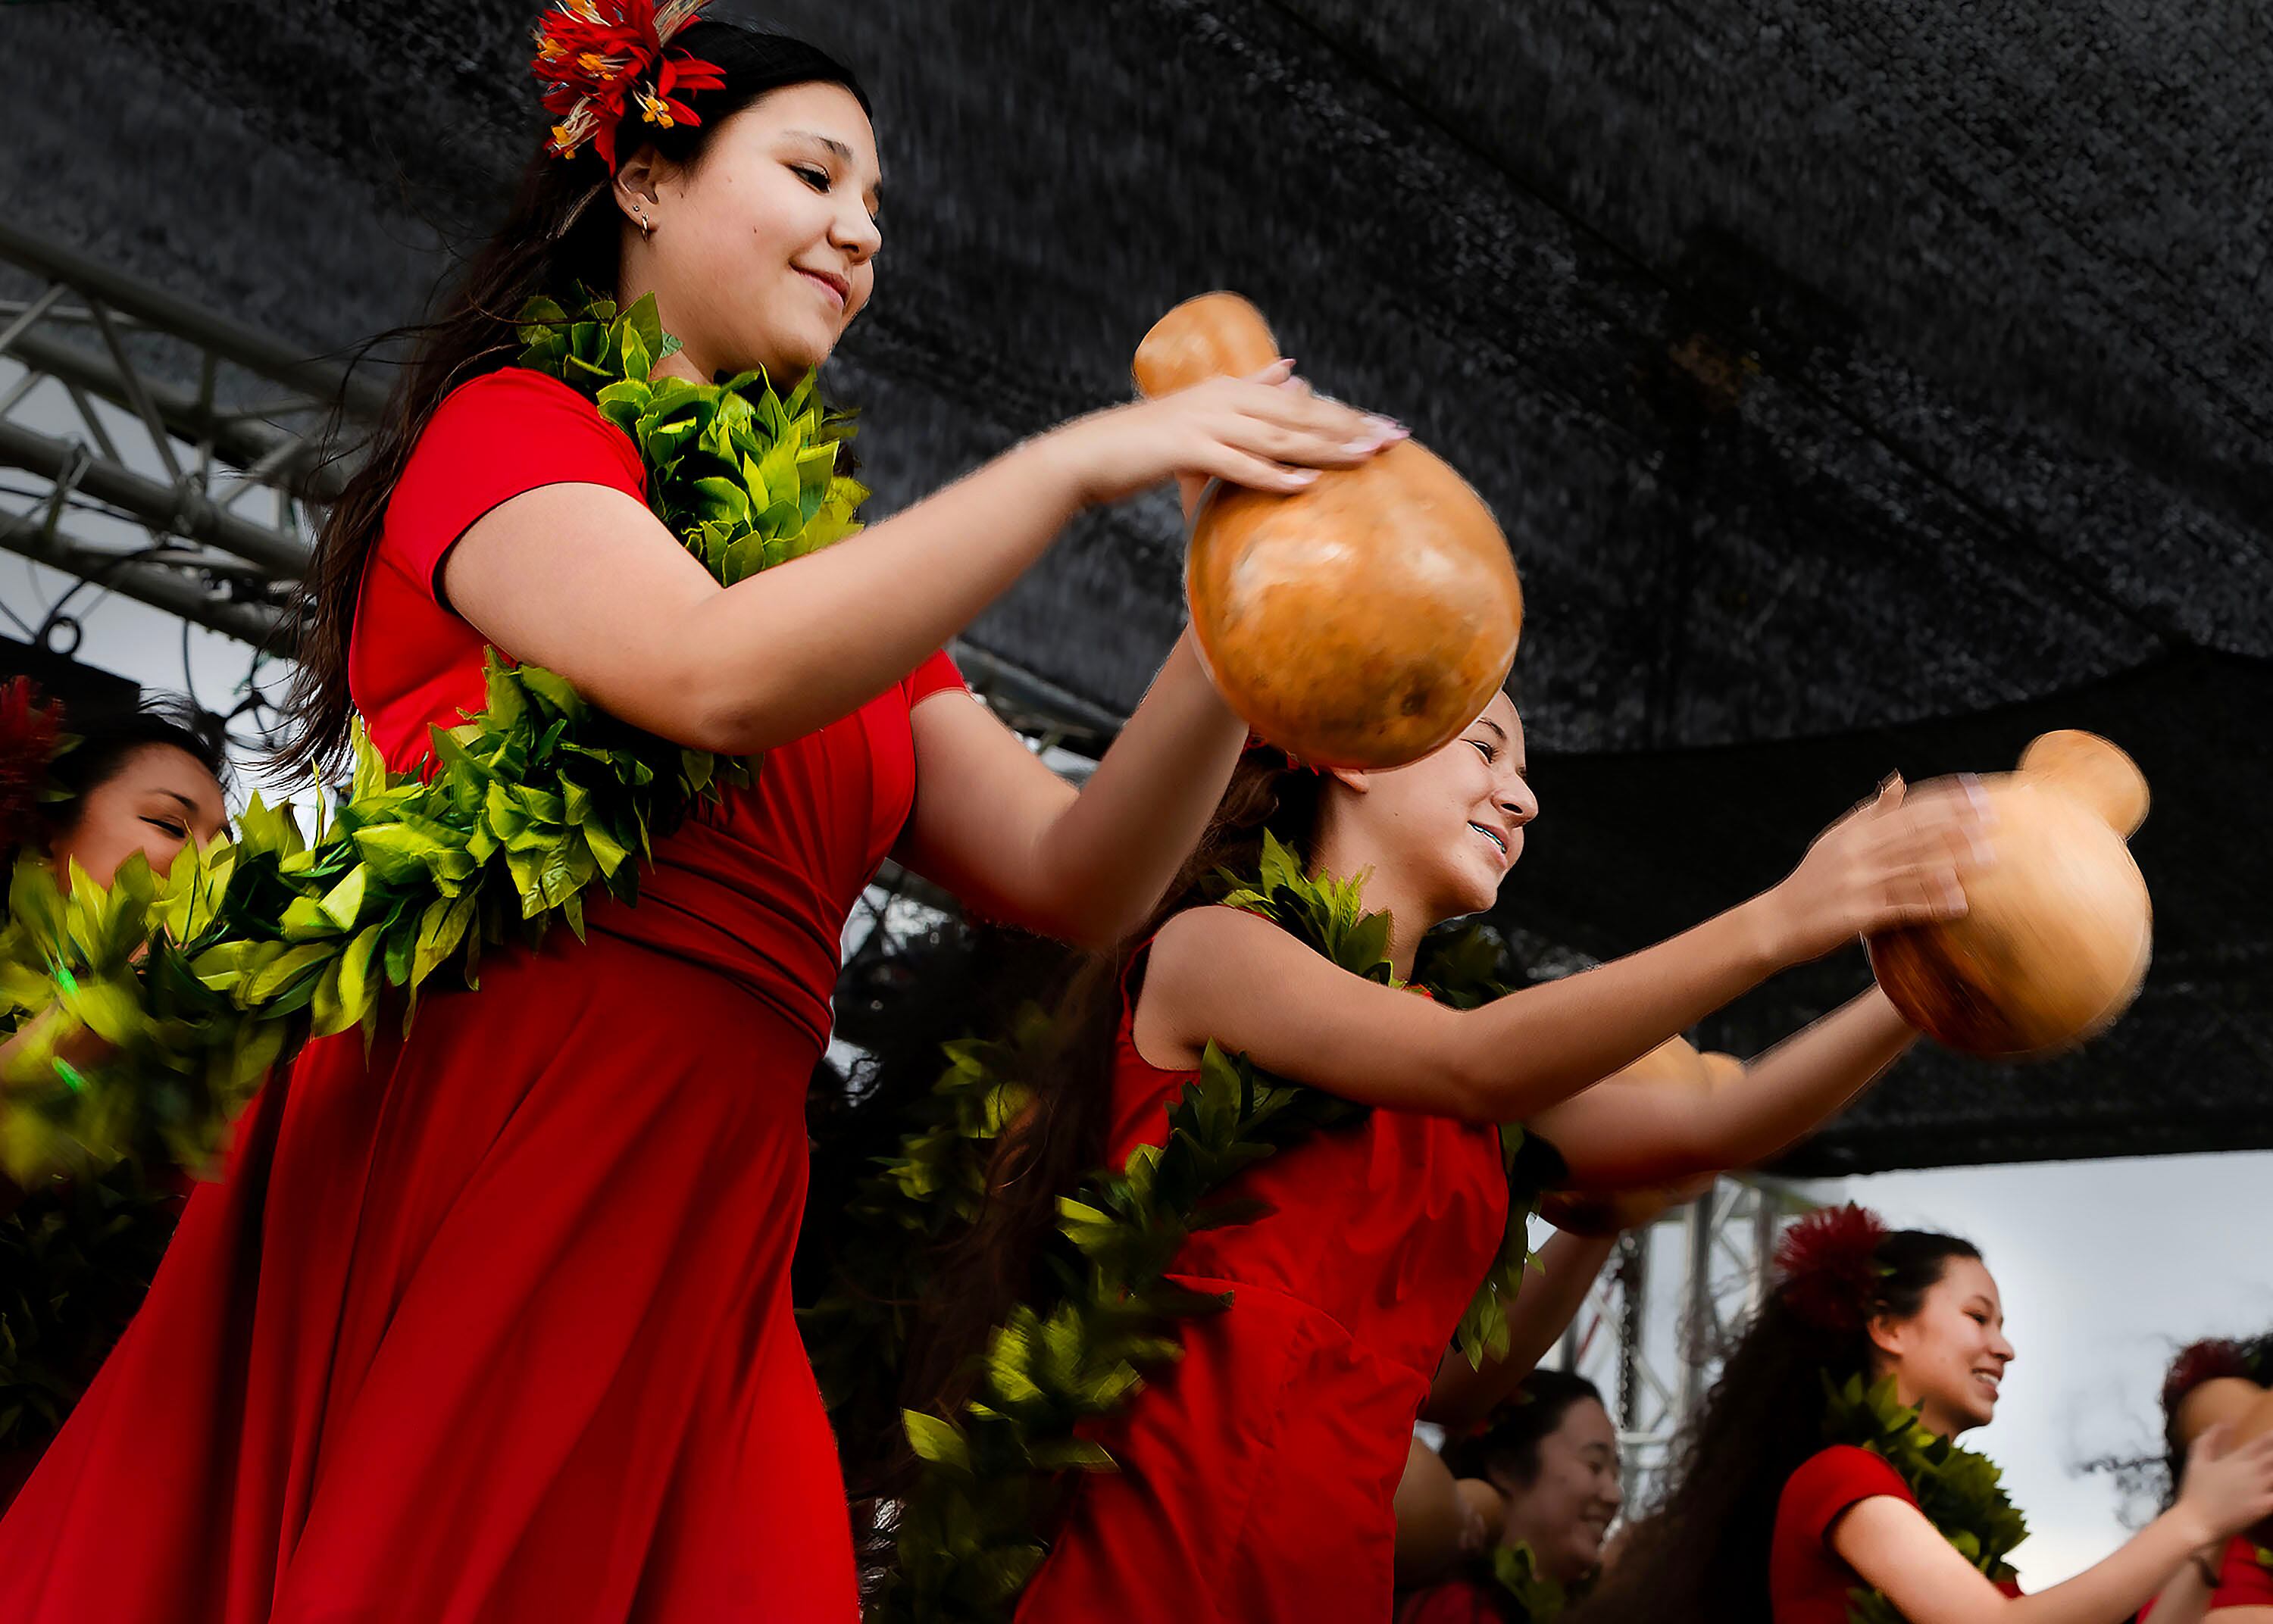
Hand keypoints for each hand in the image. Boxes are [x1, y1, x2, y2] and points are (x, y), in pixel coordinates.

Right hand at [1042, 362, 1405, 506]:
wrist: (1088, 455)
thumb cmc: (1147, 442)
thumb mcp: (1205, 412)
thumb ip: (1250, 389)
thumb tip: (1293, 370)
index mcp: (1232, 390)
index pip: (1303, 403)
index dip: (1349, 415)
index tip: (1391, 428)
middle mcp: (1224, 399)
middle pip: (1299, 414)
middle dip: (1351, 427)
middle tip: (1395, 439)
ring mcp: (1205, 423)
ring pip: (1277, 436)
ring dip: (1325, 447)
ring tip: (1366, 457)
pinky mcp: (1186, 449)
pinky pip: (1238, 464)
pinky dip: (1273, 473)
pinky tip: (1305, 482)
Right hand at [1757, 774, 1993, 964]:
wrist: (1777, 922)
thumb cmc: (1811, 881)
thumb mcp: (1836, 839)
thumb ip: (1870, 812)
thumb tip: (1898, 779)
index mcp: (1855, 834)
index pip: (1908, 810)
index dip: (1944, 800)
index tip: (1977, 792)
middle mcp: (1857, 854)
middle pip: (1915, 835)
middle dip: (1957, 826)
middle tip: (1995, 820)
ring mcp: (1858, 884)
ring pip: (1913, 868)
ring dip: (1953, 863)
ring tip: (1989, 859)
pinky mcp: (1858, 915)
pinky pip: (1902, 907)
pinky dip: (1931, 904)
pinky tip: (1960, 904)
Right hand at [2173, 1423, 2272, 1545]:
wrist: (2195, 1520)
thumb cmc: (2195, 1491)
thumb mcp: (2196, 1460)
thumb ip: (2209, 1439)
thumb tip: (2225, 1422)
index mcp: (2235, 1460)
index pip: (2261, 1443)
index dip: (2272, 1436)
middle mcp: (2250, 1471)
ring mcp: (2258, 1489)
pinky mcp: (2263, 1506)